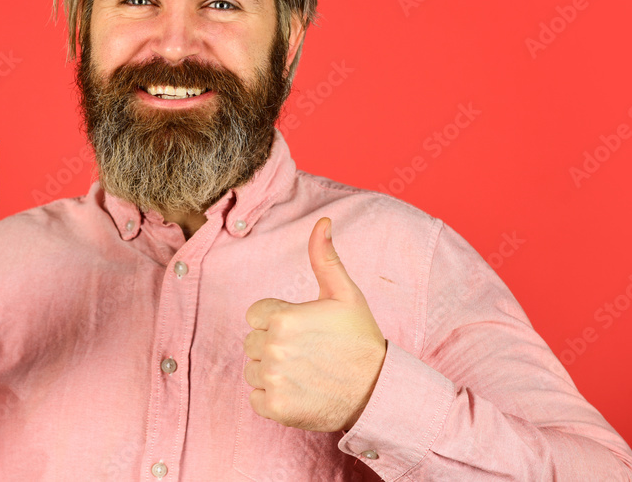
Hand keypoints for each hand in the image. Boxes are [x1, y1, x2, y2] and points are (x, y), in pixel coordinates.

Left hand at [243, 217, 386, 431]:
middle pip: (251, 342)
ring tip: (305, 372)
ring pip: (252, 370)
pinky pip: (255, 398)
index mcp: (283, 317)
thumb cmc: (360, 339)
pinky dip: (272, 399)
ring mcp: (274, 380)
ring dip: (271, 372)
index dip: (278, 320)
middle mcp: (273, 348)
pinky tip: (299, 392)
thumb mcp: (345, 294)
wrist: (379, 391)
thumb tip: (321, 222)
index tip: (303, 330)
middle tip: (308, 352)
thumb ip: (324, 258)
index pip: (255, 315)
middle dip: (273, 345)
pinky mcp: (275, 408)